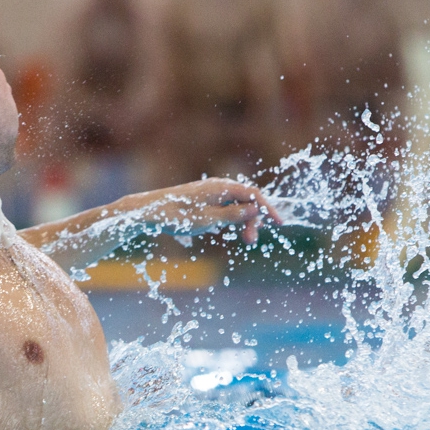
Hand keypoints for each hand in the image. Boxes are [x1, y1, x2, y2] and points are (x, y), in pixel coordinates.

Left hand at [140, 177, 281, 244]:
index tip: (279, 224)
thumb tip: (255, 208)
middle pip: (245, 201)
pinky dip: (230, 219)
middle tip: (250, 242)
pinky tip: (226, 230)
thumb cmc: (178, 215)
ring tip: (243, 239)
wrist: (150, 212)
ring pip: (235, 206)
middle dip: (252, 220)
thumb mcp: (208, 219)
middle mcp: (218, 187)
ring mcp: (210, 193)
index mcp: (221, 187)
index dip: (268, 208)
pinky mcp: (203, 201)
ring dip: (242, 222)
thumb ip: (233, 214)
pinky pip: (224, 208)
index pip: (253, 195)